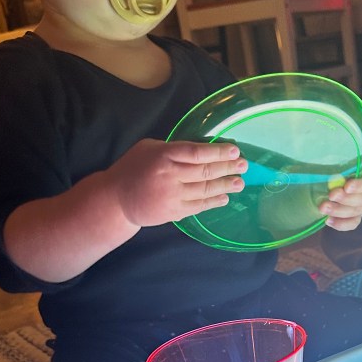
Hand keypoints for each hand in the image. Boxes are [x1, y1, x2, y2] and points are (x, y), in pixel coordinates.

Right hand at [107, 139, 247, 226]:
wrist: (116, 199)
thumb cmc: (133, 168)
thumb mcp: (149, 149)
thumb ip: (173, 149)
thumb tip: (202, 150)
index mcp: (164, 155)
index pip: (197, 152)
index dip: (218, 151)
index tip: (234, 150)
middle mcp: (170, 175)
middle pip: (205, 171)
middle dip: (228, 167)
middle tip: (244, 165)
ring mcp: (172, 195)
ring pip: (205, 189)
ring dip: (226, 185)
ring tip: (240, 182)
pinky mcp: (174, 212)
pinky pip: (199, 206)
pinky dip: (213, 202)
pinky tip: (225, 198)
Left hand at [319, 166, 361, 230]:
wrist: (332, 179)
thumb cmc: (337, 165)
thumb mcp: (339, 161)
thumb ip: (337, 163)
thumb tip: (329, 170)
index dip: (360, 185)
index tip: (347, 186)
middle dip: (345, 199)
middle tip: (331, 195)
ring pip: (356, 212)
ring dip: (338, 211)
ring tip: (323, 208)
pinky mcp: (355, 216)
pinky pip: (352, 223)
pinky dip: (340, 224)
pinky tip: (328, 220)